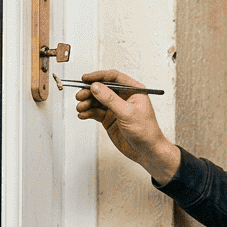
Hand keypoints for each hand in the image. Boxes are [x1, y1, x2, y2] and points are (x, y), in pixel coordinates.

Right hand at [74, 69, 179, 183]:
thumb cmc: (146, 131)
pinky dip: (88, 112)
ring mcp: (115, 108)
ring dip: (87, 102)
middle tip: (80, 96)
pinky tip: (83, 115)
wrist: (146, 151)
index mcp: (133, 90)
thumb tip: (96, 87)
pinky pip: (95, 112)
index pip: (113, 77)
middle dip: (89, 91)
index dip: (98, 76)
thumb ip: (110, 99)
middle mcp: (124, 97)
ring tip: (80, 107)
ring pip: (97, 100)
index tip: (85, 78)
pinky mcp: (109, 118)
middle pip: (102, 88)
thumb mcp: (127, 112)